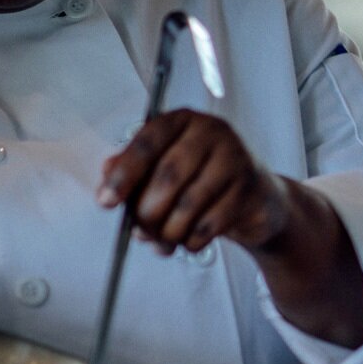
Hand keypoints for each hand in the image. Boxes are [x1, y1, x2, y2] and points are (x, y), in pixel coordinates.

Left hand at [99, 110, 292, 255]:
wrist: (255, 196)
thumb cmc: (200, 178)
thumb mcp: (163, 167)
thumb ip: (132, 168)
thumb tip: (107, 172)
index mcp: (182, 120)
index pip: (148, 142)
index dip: (124, 174)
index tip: (106, 203)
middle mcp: (212, 131)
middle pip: (169, 175)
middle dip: (147, 211)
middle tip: (138, 232)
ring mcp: (235, 158)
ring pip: (190, 203)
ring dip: (169, 231)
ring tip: (162, 241)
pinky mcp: (249, 189)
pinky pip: (210, 223)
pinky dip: (192, 241)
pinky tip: (188, 243)